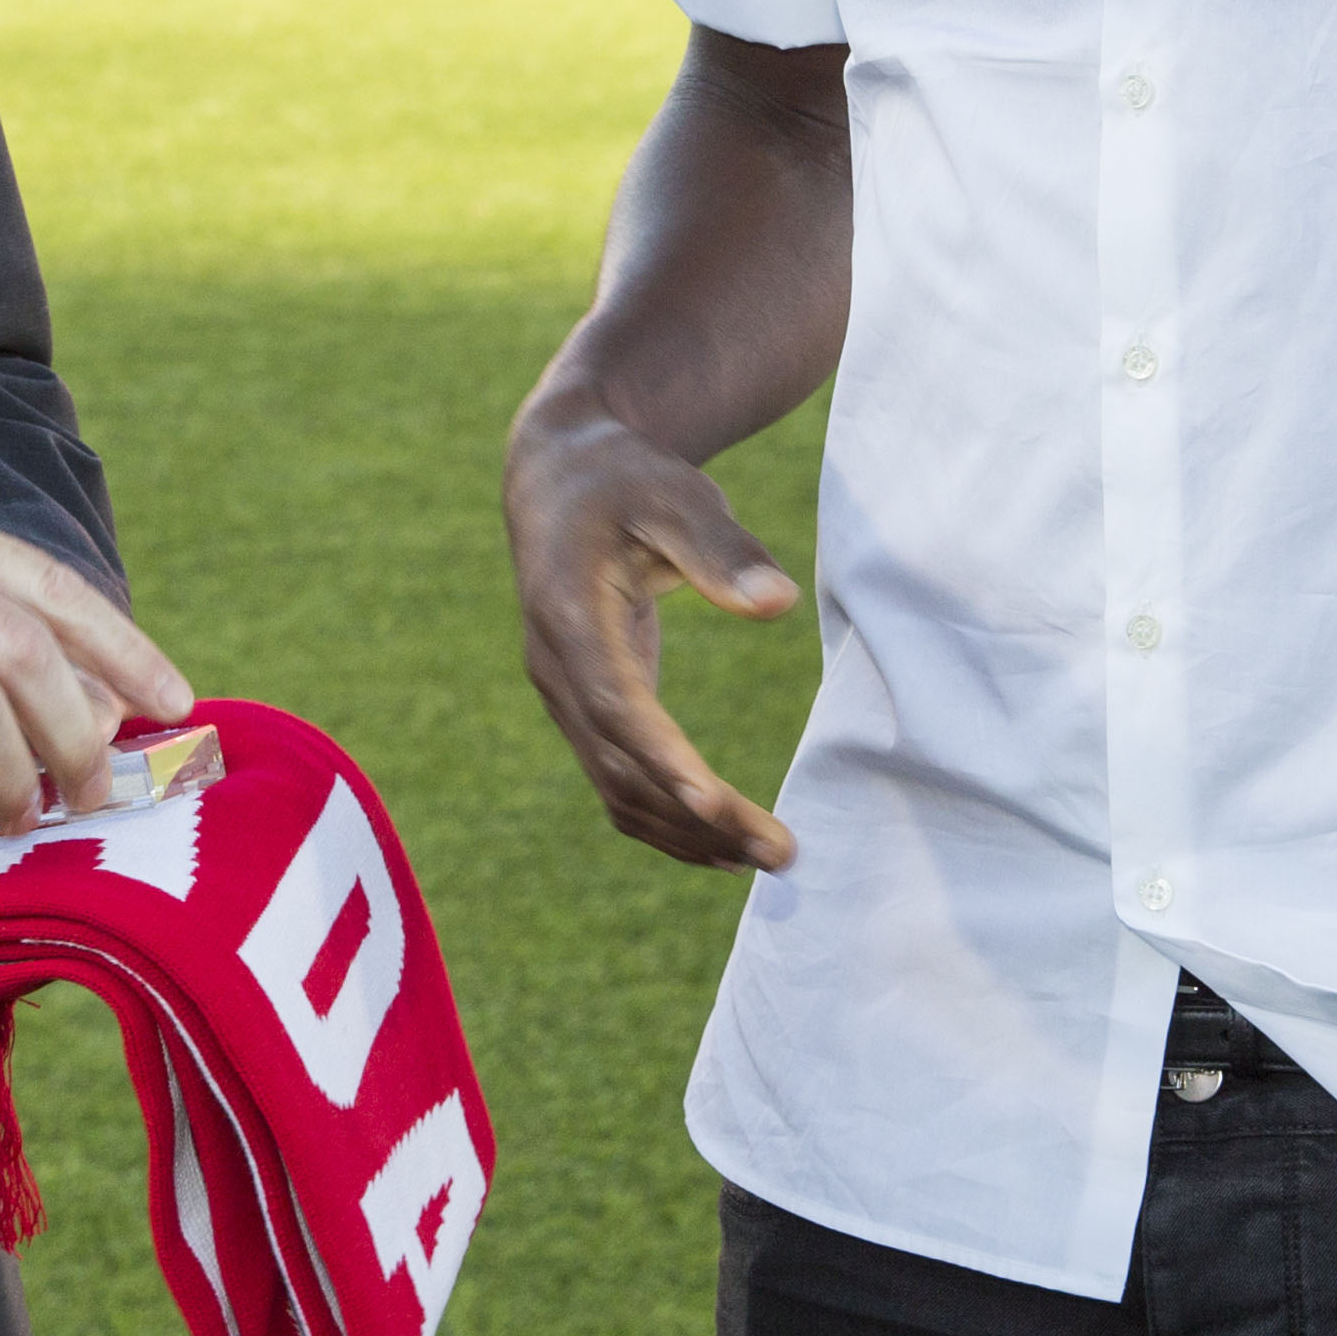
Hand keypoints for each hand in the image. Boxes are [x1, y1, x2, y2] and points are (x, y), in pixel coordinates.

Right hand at [501, 383, 799, 870]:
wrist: (561, 478)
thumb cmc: (626, 480)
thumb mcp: (677, 496)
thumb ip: (723, 550)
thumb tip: (778, 603)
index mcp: (568, 616)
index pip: (616, 705)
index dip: (663, 760)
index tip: (716, 804)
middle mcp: (555, 669)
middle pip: (622, 767)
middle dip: (698, 816)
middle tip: (781, 851)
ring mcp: (564, 694)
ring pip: (617, 789)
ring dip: (687, 832)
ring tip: (766, 857)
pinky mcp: (584, 705)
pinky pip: (618, 780)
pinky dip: (667, 818)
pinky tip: (723, 839)